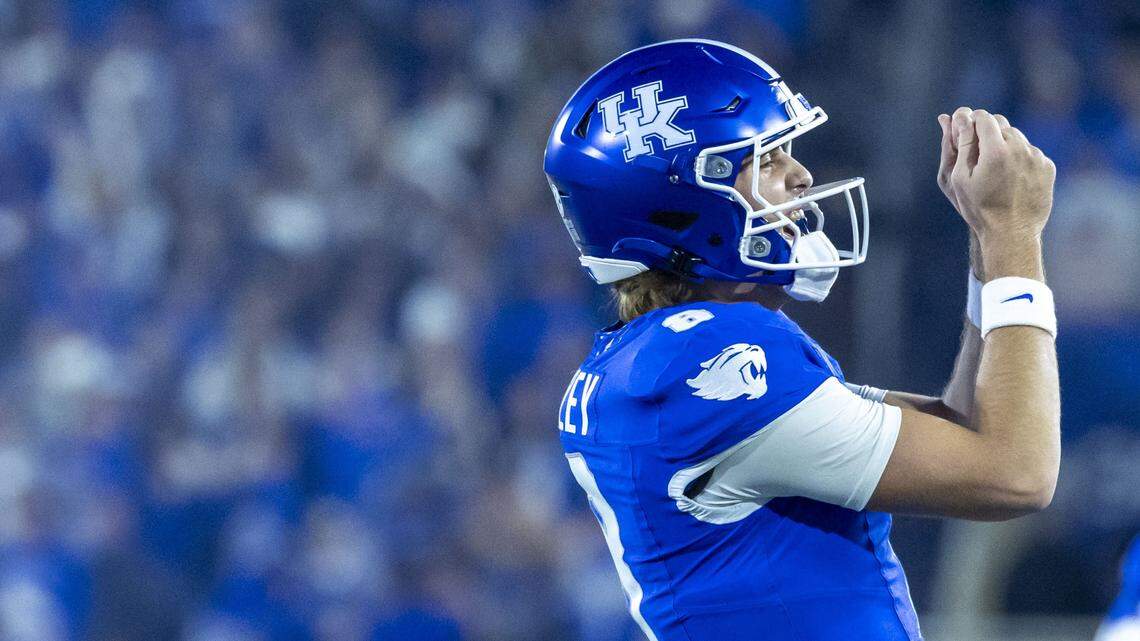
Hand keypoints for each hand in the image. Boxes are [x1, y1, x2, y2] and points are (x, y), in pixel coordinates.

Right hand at [942, 108, 1055, 242]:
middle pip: (1001, 123)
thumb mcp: (960, 177)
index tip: (965, 132)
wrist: (1011, 233)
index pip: (983, 117)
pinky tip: (1012, 179)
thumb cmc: (979, 208)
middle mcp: (1019, 148)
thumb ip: (961, 143)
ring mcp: (1037, 157)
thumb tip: (958, 116)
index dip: (971, 121)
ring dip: (1005, 145)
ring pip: (1017, 137)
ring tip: (996, 170)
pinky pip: (1031, 152)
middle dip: (988, 132)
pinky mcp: (1048, 166)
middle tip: (978, 154)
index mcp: (995, 150)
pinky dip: (1020, 158)